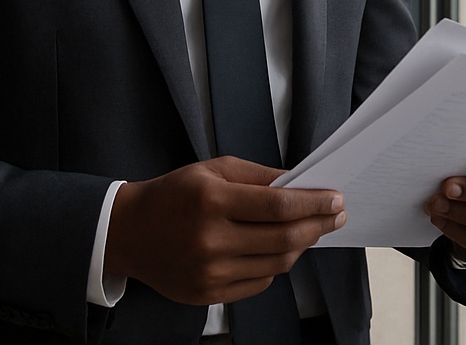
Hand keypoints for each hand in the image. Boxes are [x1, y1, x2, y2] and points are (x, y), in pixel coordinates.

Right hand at [104, 156, 345, 305]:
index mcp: (211, 201)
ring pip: (276, 264)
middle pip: (283, 239)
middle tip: (337, 216)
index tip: (336, 199)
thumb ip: (259, 176)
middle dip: (318, 226)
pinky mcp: (207, 295)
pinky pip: (259, 283)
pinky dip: (277, 266)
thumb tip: (302, 183)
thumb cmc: (174, 195)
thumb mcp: (213, 170)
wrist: (128, 233)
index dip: (314, 202)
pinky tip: (280, 249)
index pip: (278, 205)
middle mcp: (210, 240)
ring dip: (302, 246)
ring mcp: (208, 272)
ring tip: (311, 230)